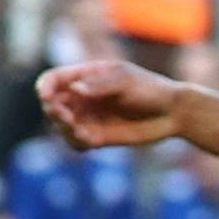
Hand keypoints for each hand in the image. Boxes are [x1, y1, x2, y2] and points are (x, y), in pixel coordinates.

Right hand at [38, 60, 183, 150]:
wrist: (173, 112)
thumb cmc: (150, 89)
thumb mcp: (125, 81)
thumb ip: (100, 84)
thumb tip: (75, 90)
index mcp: (85, 76)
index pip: (53, 80)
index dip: (45, 87)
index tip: (47, 96)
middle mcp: (83, 97)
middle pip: (52, 104)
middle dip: (53, 111)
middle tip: (67, 116)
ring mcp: (89, 117)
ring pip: (61, 125)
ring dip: (64, 128)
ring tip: (80, 131)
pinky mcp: (98, 136)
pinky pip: (77, 142)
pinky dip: (76, 141)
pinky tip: (88, 140)